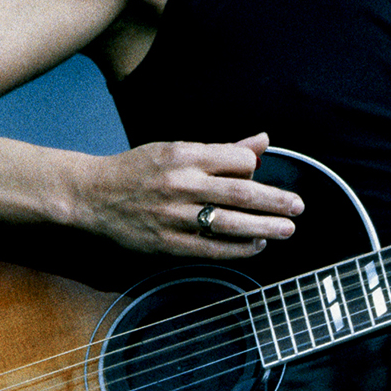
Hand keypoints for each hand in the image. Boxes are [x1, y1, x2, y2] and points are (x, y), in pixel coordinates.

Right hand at [71, 132, 303, 257]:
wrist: (91, 196)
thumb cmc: (138, 169)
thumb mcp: (177, 148)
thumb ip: (223, 149)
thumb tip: (262, 141)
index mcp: (184, 155)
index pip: (236, 160)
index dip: (253, 168)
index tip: (258, 175)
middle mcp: (181, 184)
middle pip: (239, 193)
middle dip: (274, 201)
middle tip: (298, 207)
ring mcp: (174, 217)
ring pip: (229, 224)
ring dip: (263, 228)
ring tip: (287, 229)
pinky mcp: (167, 244)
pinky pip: (211, 249)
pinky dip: (237, 249)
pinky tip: (256, 246)